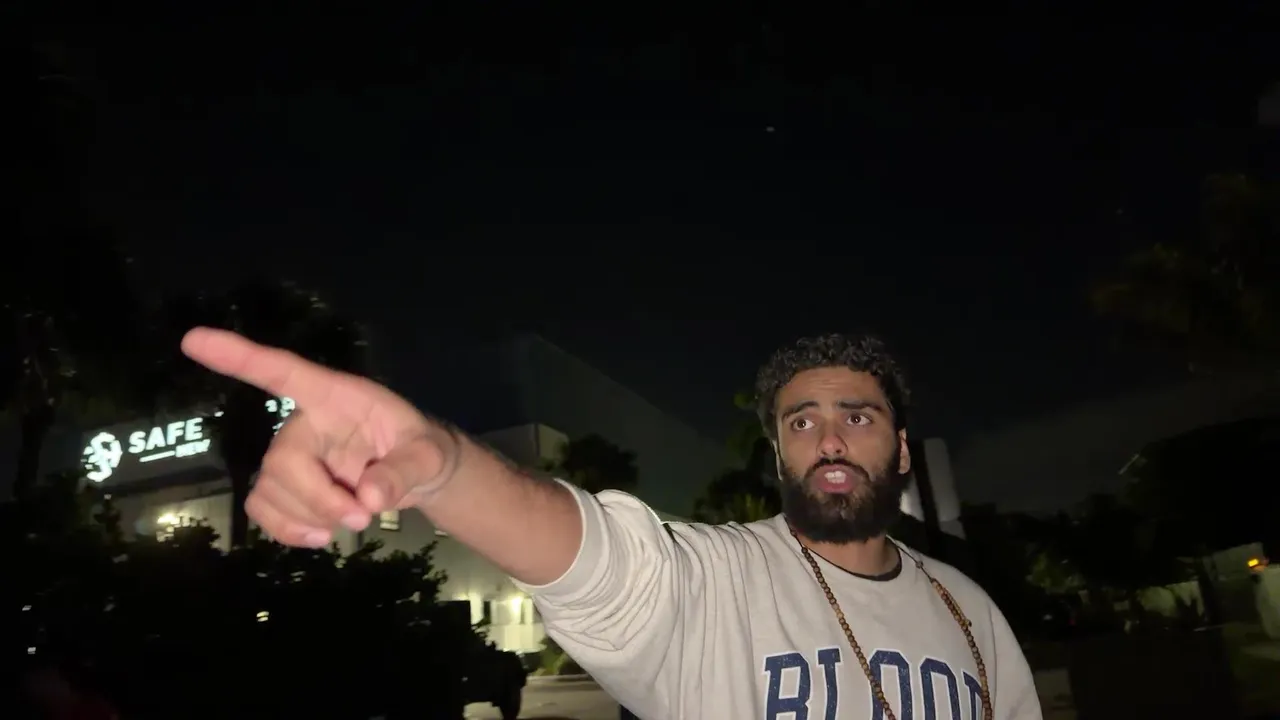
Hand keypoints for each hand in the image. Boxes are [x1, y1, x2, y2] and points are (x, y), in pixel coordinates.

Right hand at [181, 327, 458, 546]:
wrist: (418, 476)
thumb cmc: (421, 449)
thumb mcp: (429, 455)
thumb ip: (404, 471)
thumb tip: (368, 497)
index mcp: (335, 396)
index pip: (282, 371)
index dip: (239, 356)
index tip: (193, 338)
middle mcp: (304, 422)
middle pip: (281, 460)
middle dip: (317, 498)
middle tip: (361, 518)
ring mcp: (291, 456)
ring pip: (269, 489)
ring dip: (308, 517)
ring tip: (354, 523)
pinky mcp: (286, 488)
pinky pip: (262, 509)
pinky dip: (287, 530)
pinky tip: (321, 536)